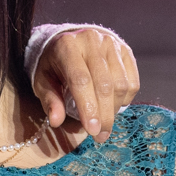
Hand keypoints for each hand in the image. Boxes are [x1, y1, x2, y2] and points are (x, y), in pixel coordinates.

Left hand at [31, 25, 138, 142]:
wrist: (71, 40)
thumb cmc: (54, 65)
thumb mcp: (43, 81)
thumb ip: (50, 100)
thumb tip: (56, 121)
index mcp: (67, 46)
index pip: (81, 80)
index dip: (88, 107)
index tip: (91, 130)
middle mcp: (91, 40)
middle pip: (104, 84)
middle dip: (104, 115)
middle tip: (100, 136)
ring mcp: (111, 44)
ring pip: (120, 84)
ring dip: (114, 109)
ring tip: (104, 122)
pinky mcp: (125, 50)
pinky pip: (132, 80)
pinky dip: (125, 99)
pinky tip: (114, 106)